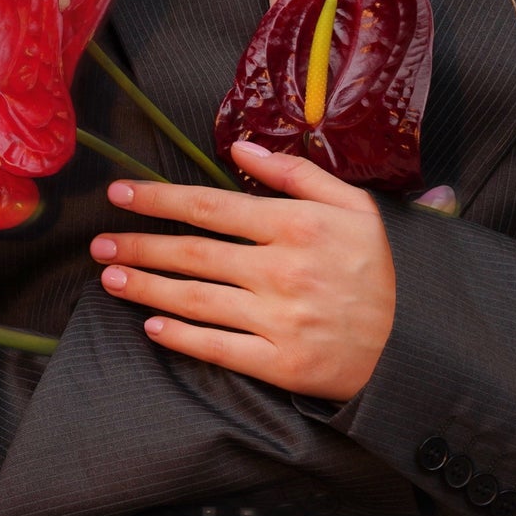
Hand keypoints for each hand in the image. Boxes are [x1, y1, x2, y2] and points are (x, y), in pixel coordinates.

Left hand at [89, 138, 395, 401]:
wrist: (418, 342)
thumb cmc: (379, 267)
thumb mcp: (353, 206)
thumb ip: (295, 174)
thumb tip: (238, 150)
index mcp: (297, 226)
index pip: (210, 207)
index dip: (158, 199)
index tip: (119, 194)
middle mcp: (283, 271)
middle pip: (192, 253)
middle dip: (138, 247)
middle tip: (98, 245)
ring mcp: (281, 320)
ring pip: (196, 300)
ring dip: (146, 288)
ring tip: (109, 279)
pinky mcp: (284, 365)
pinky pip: (220, 349)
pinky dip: (181, 337)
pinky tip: (151, 326)